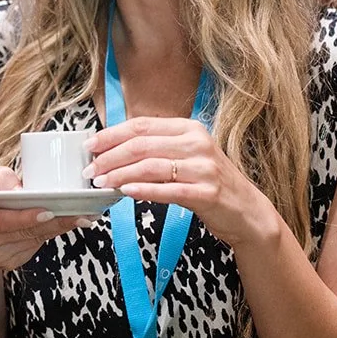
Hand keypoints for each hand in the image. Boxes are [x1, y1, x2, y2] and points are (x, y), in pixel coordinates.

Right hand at [0, 164, 95, 272]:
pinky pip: (36, 246)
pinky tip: (68, 223)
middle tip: (82, 212)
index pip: (1, 220)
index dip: (25, 217)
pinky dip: (52, 233)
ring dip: (60, 228)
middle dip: (55, 222)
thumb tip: (21, 189)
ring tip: (85, 215)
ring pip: (35, 240)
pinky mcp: (10, 263)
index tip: (48, 211)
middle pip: (25, 232)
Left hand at [84, 117, 277, 247]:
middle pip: (141, 145)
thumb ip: (158, 149)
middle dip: (109, 158)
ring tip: (101, 183)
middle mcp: (198, 143)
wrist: (247, 211)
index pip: (142, 126)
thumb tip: (113, 151)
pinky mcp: (207, 193)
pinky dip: (143, 191)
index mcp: (190, 129)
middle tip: (90, 171)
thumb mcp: (187, 156)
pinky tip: (125, 193)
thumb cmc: (209, 183)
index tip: (90, 147)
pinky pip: (168, 190)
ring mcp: (204, 168)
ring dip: (119, 175)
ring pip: (150, 166)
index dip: (111, 135)